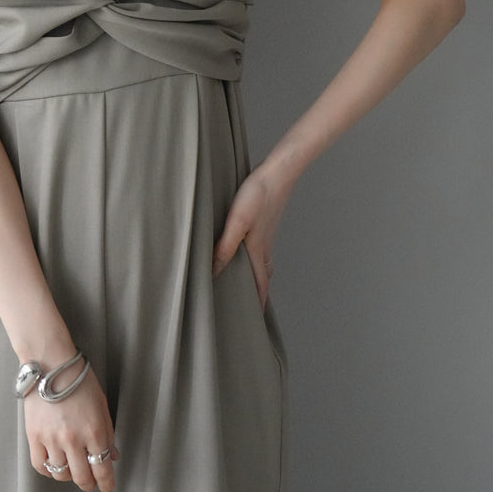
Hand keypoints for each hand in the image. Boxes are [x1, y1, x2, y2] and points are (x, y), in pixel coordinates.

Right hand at [24, 366, 118, 491]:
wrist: (50, 364)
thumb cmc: (79, 380)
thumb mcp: (101, 405)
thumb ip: (107, 432)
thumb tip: (111, 455)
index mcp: (94, 431)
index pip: (102, 469)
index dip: (106, 484)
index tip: (107, 490)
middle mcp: (73, 439)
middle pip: (82, 477)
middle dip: (89, 484)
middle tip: (91, 484)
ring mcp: (52, 439)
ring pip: (61, 474)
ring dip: (69, 476)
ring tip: (71, 469)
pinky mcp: (34, 437)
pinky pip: (40, 465)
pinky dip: (48, 470)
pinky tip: (53, 464)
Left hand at [211, 165, 289, 309]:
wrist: (278, 172)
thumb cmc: (257, 196)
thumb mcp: (237, 223)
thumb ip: (225, 247)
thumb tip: (214, 271)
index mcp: (258, 251)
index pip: (260, 284)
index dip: (258, 302)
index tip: (256, 320)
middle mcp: (265, 246)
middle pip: (263, 277)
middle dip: (259, 293)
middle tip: (253, 307)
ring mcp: (267, 234)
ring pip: (263, 262)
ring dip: (259, 276)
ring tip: (251, 284)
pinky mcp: (266, 222)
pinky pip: (262, 249)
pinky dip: (257, 258)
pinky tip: (250, 250)